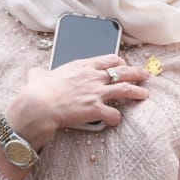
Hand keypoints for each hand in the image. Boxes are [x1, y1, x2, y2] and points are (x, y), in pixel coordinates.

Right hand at [5, 53, 149, 147]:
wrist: (38, 105)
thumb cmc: (37, 90)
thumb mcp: (38, 75)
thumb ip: (40, 73)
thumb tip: (34, 73)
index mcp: (82, 65)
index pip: (109, 59)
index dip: (120, 62)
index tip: (124, 66)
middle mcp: (93, 77)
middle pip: (123, 72)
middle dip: (136, 73)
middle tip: (145, 75)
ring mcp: (96, 92)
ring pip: (125, 89)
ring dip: (137, 92)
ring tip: (145, 94)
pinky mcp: (95, 109)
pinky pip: (114, 114)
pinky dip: (116, 118)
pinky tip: (116, 120)